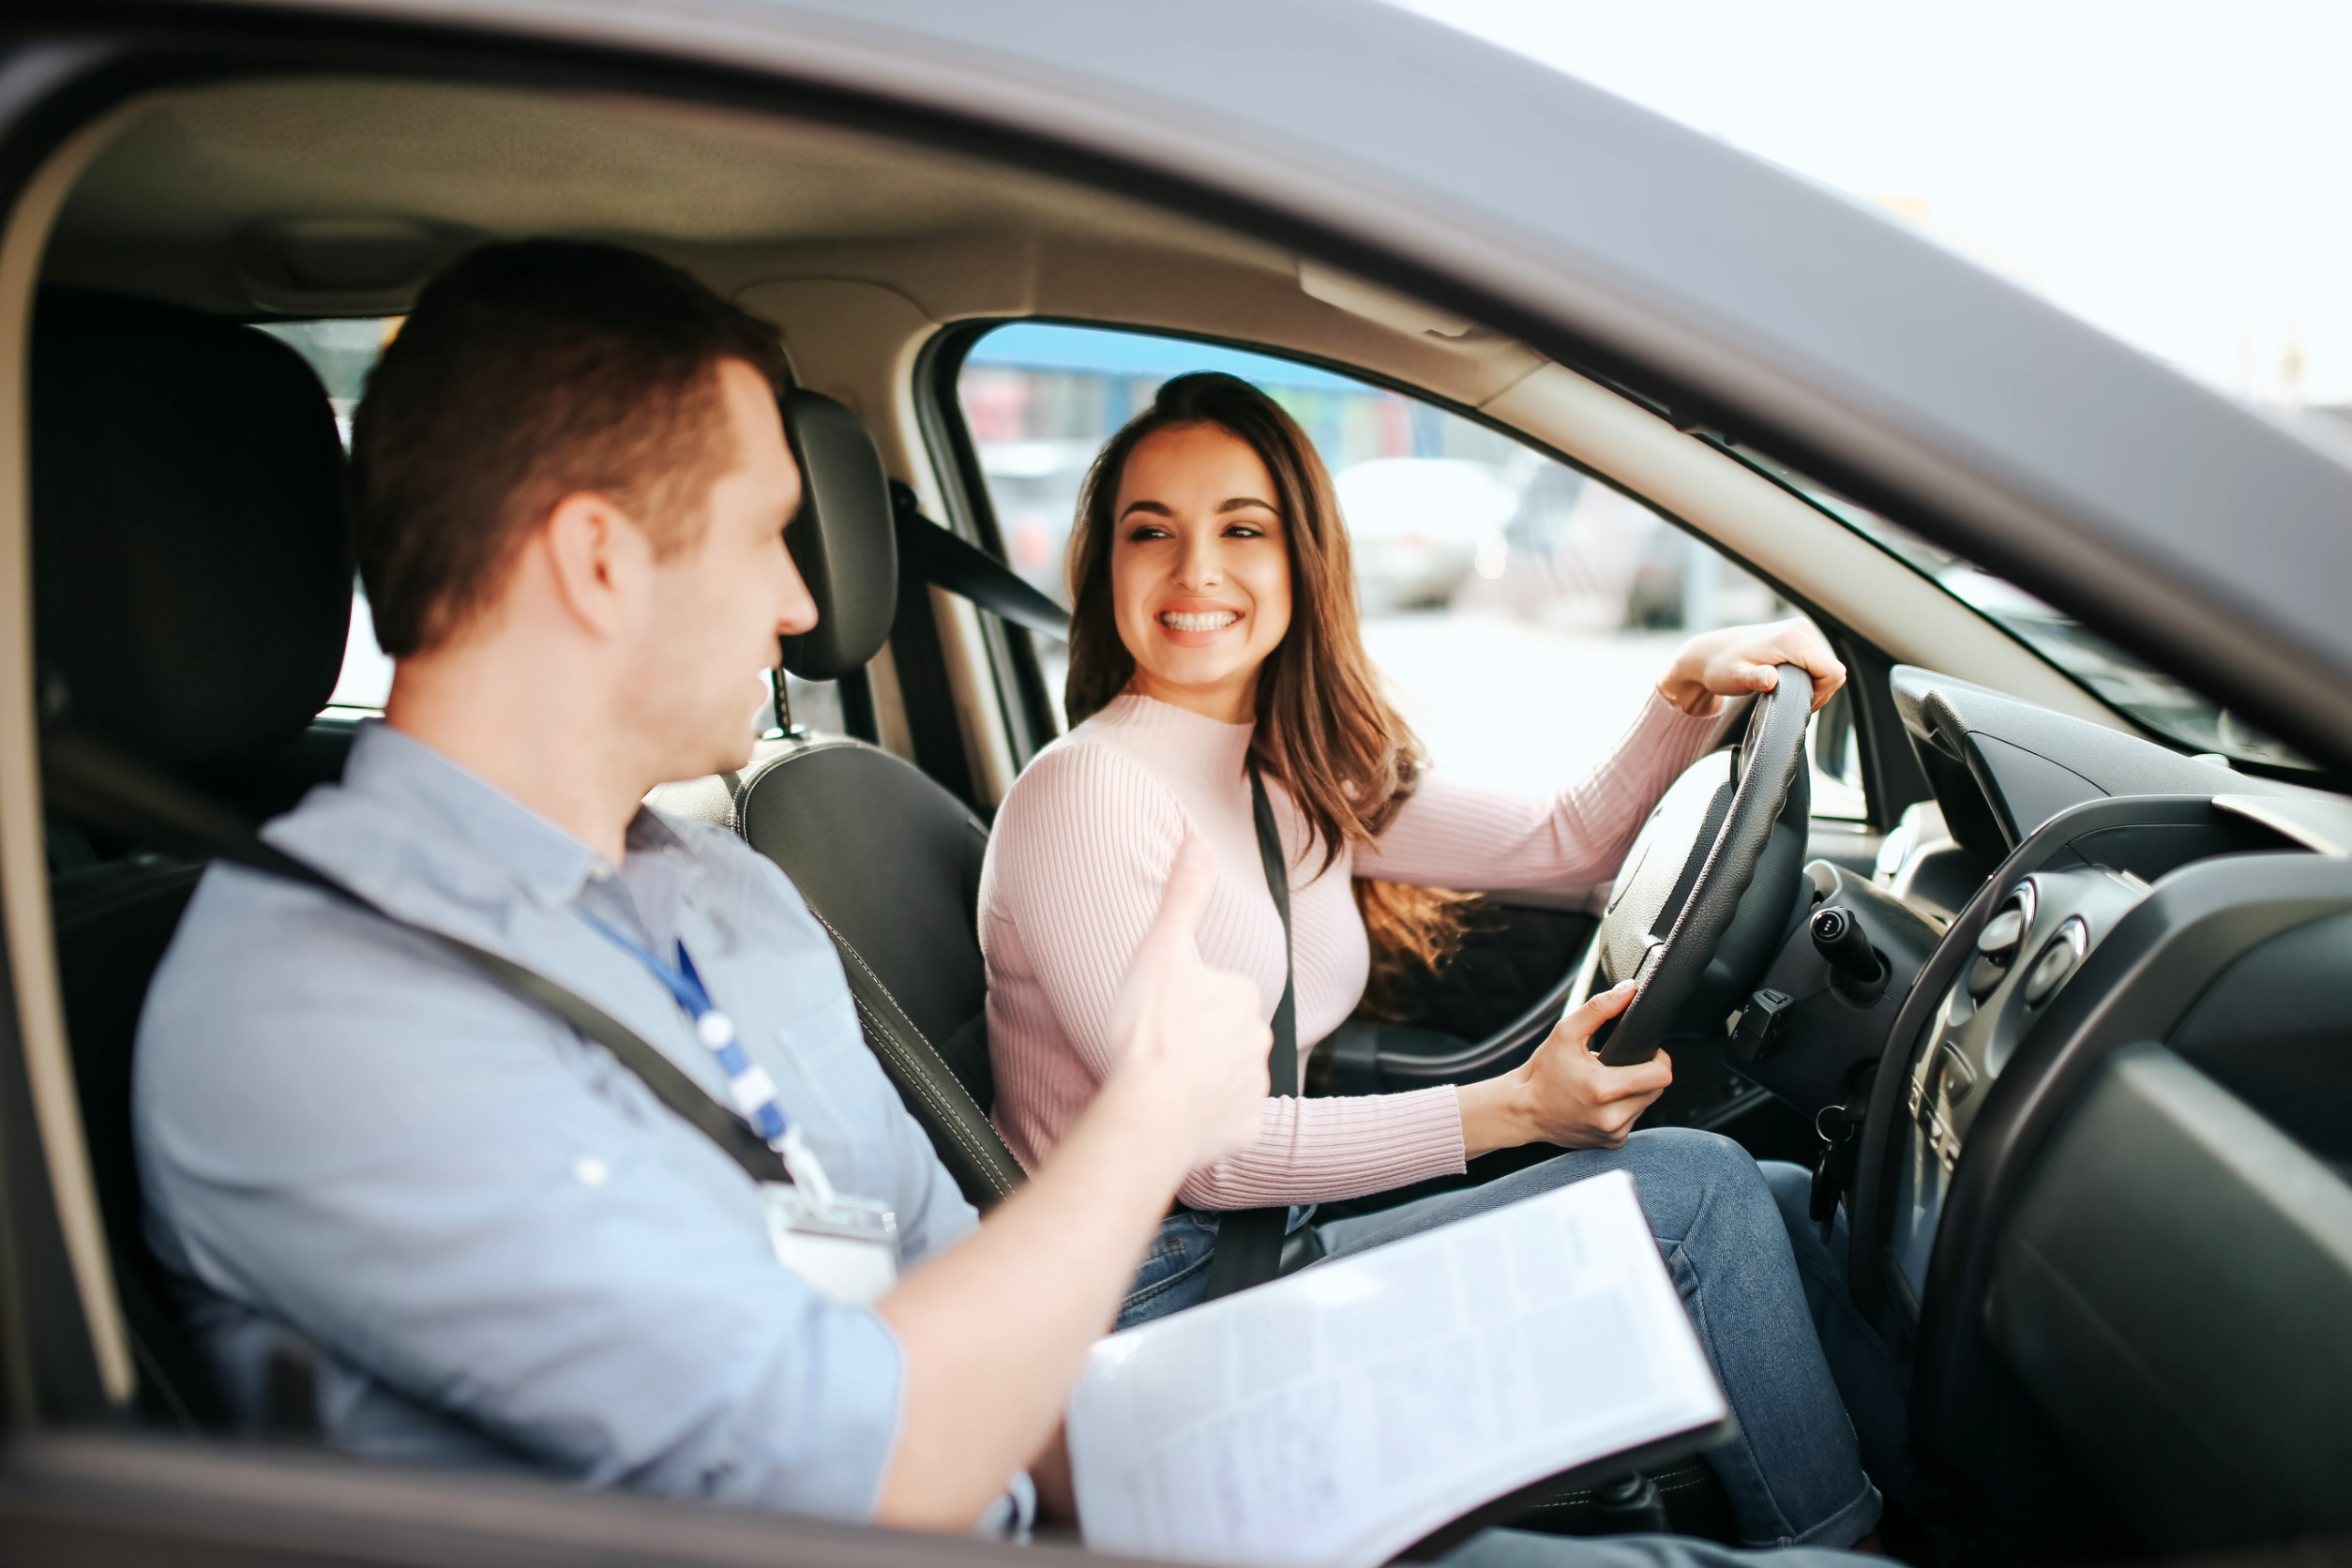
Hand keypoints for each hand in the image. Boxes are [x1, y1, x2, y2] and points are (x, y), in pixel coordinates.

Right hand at [1102, 835, 1271, 1169]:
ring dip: (1204, 1079)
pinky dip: (1209, 1121)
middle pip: (1228, 1034)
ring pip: (1229, 1077)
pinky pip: (1228, 1121)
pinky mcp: (1245, 1131)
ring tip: (1164, 1084)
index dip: (1189, 1001)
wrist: (1147, 1114)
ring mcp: (1254, 1090)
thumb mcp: (1160, 950)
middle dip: (1201, 1040)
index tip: (1162, 1014)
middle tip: (1160, 1049)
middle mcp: (1258, 1042)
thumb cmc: (1149, 1034)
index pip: (1222, 992)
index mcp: (1242, 997)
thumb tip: (1198, 841)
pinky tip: (1179, 1115)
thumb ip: (1183, 897)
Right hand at [1457, 980, 1671, 1155]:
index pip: (1662, 1075)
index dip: (1658, 1058)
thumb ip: (1599, 1008)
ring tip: (1605, 1083)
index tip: (1644, 1053)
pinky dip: (1623, 1108)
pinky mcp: (1612, 1143)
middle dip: (1643, 1073)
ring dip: (1634, 1092)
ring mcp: (1613, 1133)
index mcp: (1605, 1089)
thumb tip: (1627, 991)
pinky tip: (1601, 1101)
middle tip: (1617, 1065)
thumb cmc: (1542, 1073)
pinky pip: (1633, 1119)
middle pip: (1657, 1089)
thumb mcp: (1565, 1032)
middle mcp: (1612, 1117)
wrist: (1522, 1110)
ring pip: (1646, 1104)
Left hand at [1657, 618, 1845, 714]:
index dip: (1822, 694)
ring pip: (1826, 667)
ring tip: (1784, 691)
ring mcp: (1800, 630)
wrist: (1708, 654)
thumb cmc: (1719, 668)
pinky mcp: (1797, 635)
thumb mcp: (1735, 678)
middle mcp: (1800, 630)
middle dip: (1816, 691)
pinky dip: (1807, 675)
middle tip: (1787, 700)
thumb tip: (1770, 679)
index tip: (1797, 702)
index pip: (1833, 672)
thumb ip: (1754, 678)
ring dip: (1812, 684)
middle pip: (1832, 671)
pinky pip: (1817, 661)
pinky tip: (1786, 682)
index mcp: (1793, 639)